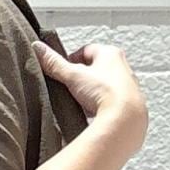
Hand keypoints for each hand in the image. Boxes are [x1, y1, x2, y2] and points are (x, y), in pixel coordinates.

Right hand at [32, 38, 147, 156]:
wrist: (126, 120)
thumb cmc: (105, 93)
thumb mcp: (72, 76)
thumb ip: (54, 63)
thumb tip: (38, 49)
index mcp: (111, 54)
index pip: (87, 50)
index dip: (72, 60)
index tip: (64, 71)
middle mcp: (124, 68)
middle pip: (97, 68)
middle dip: (83, 78)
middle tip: (72, 88)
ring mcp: (130, 87)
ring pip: (106, 86)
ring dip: (94, 93)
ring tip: (83, 104)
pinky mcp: (131, 106)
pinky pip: (113, 103)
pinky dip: (103, 107)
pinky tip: (95, 115)